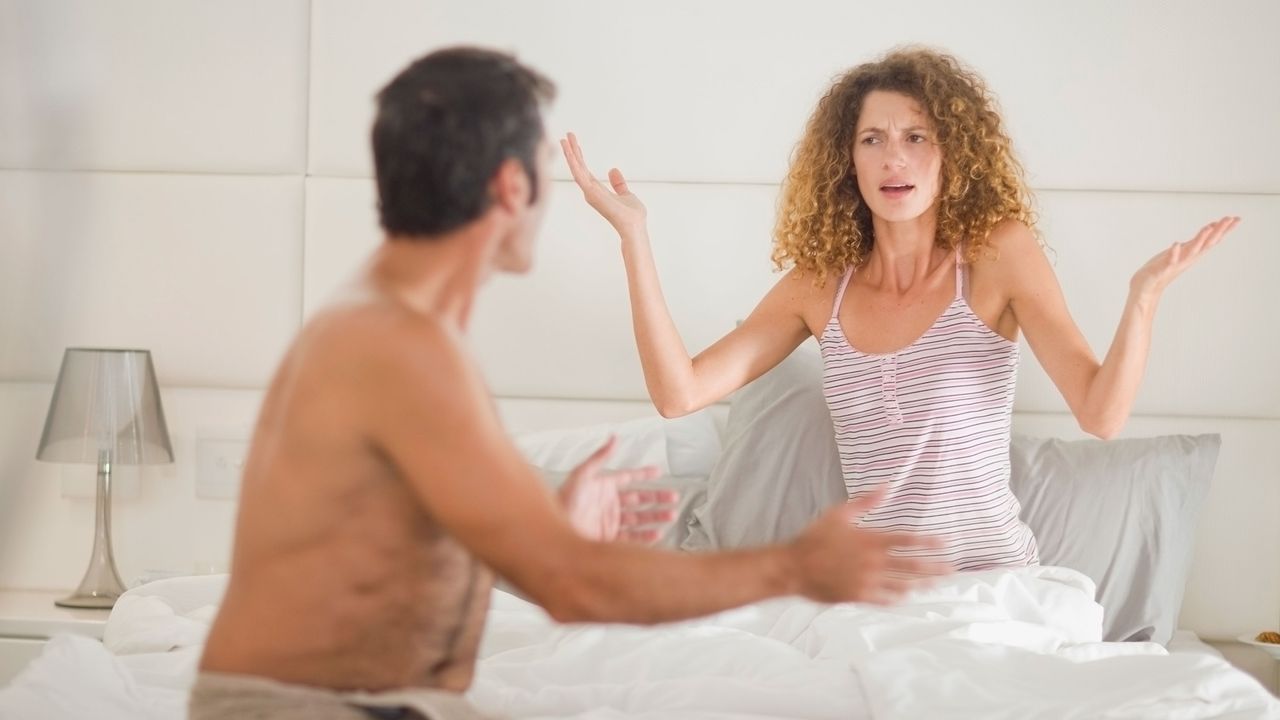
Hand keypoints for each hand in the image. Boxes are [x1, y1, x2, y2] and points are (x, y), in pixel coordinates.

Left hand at [557, 436, 678, 543]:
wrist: (555, 533)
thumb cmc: (564, 501)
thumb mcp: (582, 475)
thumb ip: (600, 457)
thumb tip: (614, 437)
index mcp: (603, 486)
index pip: (628, 477)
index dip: (643, 474)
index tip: (659, 471)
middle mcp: (608, 504)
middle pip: (639, 499)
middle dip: (657, 498)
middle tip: (673, 498)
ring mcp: (609, 522)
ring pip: (639, 518)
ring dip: (656, 516)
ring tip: (671, 515)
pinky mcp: (609, 539)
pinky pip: (632, 538)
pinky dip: (646, 536)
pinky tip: (657, 533)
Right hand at [560, 132, 647, 236]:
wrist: (635, 226)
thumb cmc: (632, 216)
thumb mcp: (626, 194)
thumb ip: (618, 183)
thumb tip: (613, 170)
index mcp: (597, 190)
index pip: (585, 170)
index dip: (579, 156)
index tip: (574, 143)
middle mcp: (590, 191)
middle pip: (578, 167)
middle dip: (572, 152)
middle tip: (566, 136)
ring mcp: (589, 192)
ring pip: (576, 169)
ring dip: (569, 154)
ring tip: (563, 139)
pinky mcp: (591, 193)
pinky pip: (579, 174)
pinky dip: (573, 162)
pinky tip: (569, 151)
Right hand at [789, 486, 949, 603]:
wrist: (794, 566)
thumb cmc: (814, 537)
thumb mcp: (839, 513)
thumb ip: (865, 502)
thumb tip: (887, 486)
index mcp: (870, 540)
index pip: (907, 540)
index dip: (928, 542)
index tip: (945, 543)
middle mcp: (873, 562)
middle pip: (911, 565)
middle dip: (934, 567)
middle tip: (952, 569)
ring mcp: (867, 581)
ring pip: (902, 584)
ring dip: (921, 584)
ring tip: (936, 584)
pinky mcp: (858, 596)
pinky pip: (885, 599)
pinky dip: (898, 598)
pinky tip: (907, 596)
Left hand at [1130, 216, 1238, 299]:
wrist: (1147, 288)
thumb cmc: (1164, 267)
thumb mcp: (1184, 250)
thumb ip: (1197, 241)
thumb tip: (1211, 227)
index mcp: (1192, 253)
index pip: (1212, 240)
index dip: (1225, 229)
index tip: (1237, 218)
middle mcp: (1188, 258)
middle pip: (1207, 243)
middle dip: (1219, 231)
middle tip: (1230, 219)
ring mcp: (1176, 263)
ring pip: (1192, 251)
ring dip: (1200, 240)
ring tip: (1208, 228)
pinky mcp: (1162, 269)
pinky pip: (1170, 260)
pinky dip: (1174, 252)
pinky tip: (1176, 244)